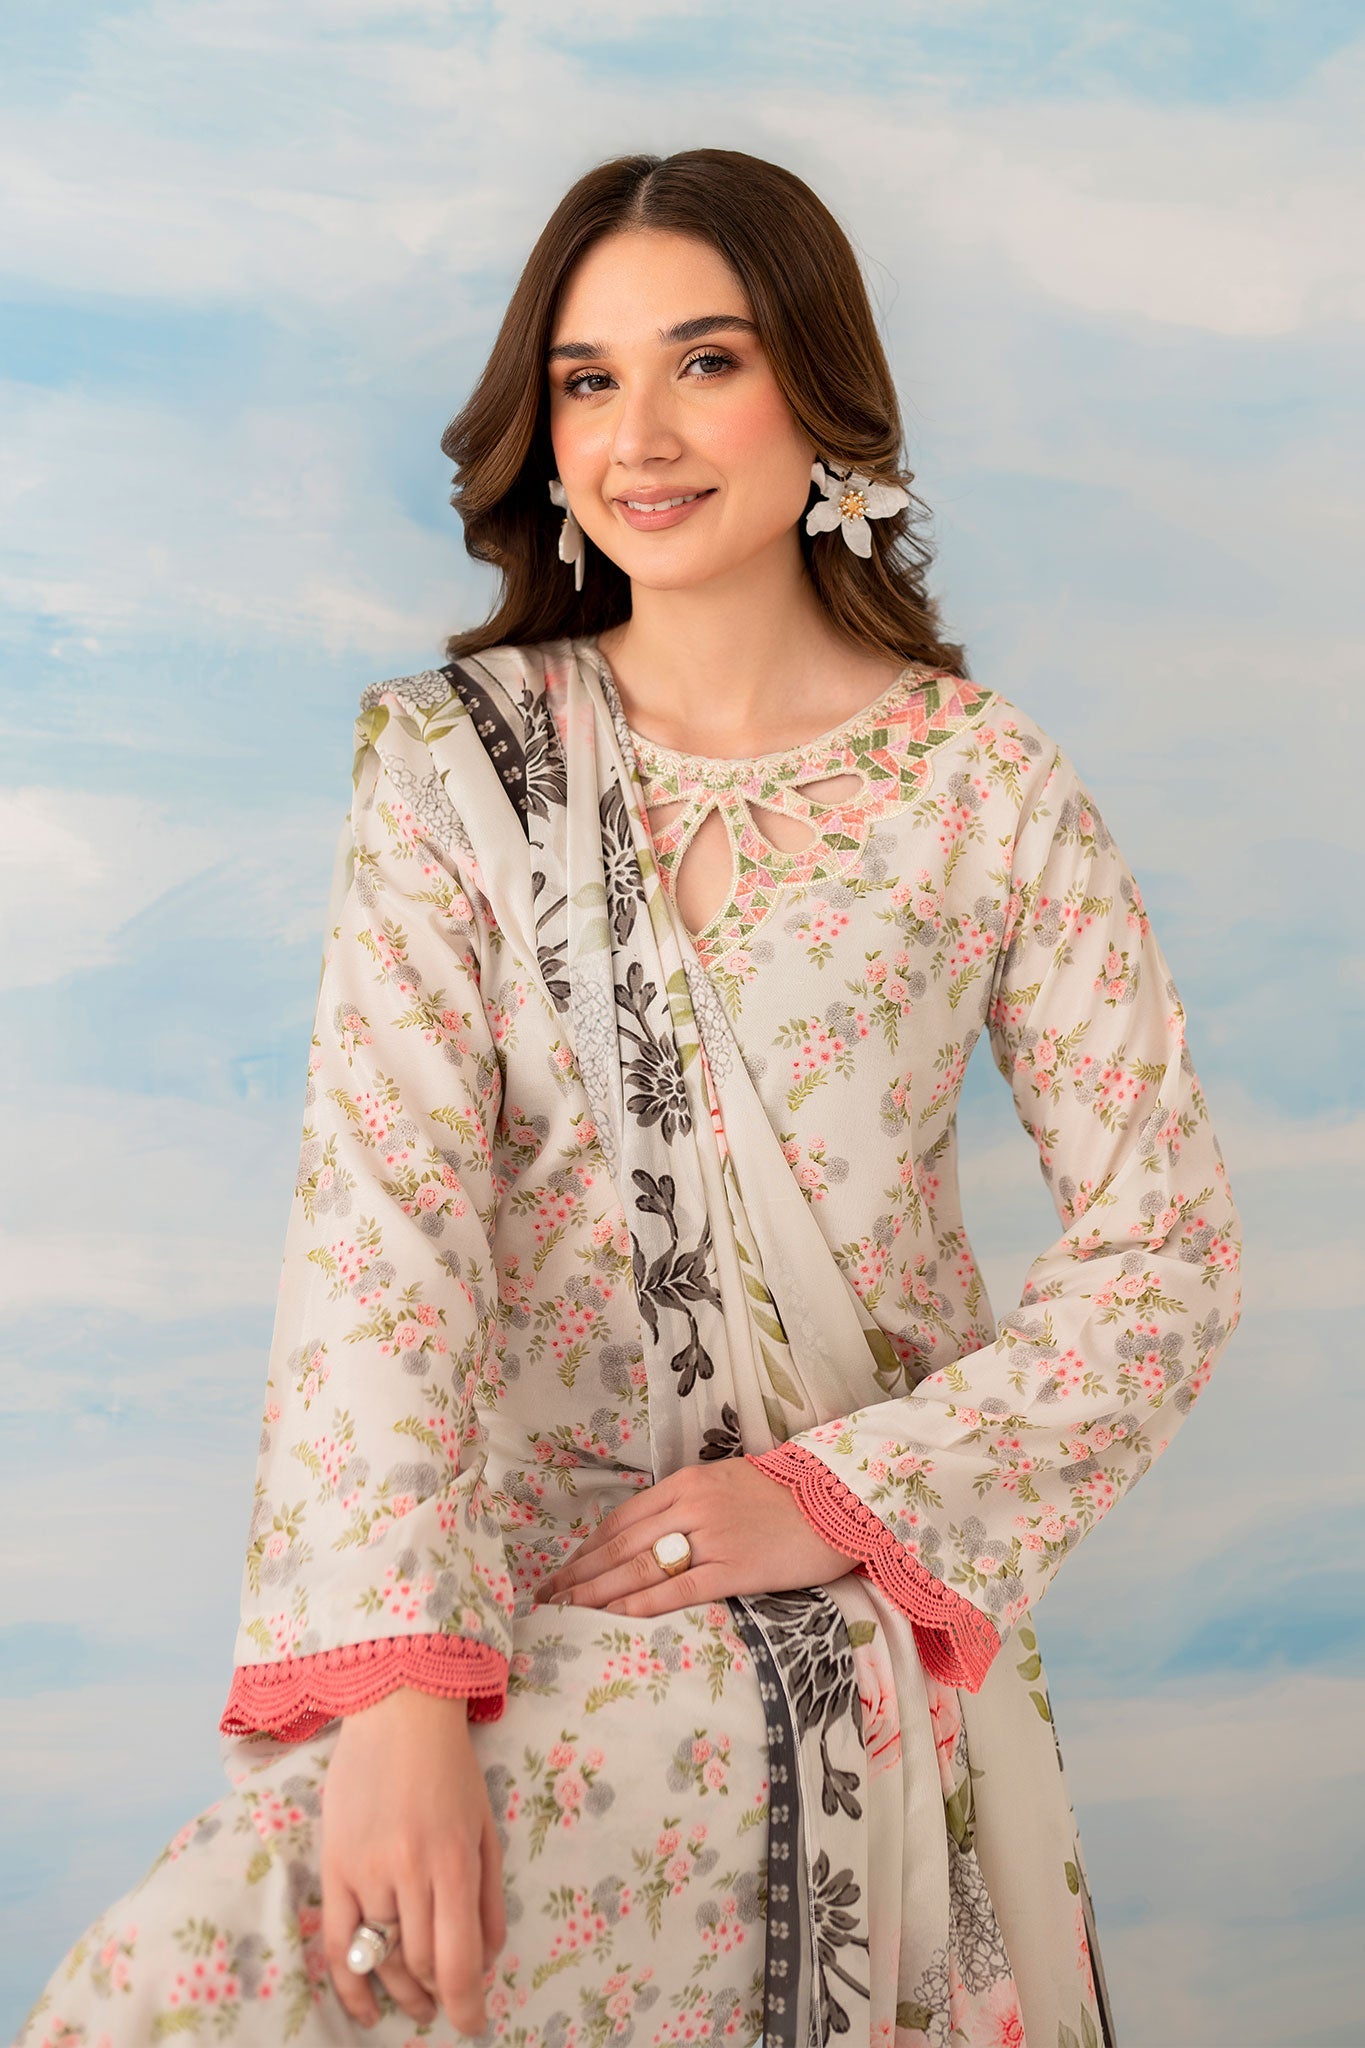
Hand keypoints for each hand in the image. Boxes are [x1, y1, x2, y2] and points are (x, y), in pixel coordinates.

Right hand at [320, 1687, 504, 2033]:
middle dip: (438, 1995)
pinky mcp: (334, 1865)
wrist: (397, 1711)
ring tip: (416, 2006)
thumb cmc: (451, 1769)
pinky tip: (365, 2008)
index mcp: (455, 1861)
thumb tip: (488, 1961)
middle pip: (421, 1962)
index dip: (467, 2005)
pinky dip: (351, 1984)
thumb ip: (488, 1898)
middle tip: (446, 2008)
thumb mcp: (487, 1828)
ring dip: (402, 1990)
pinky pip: (337, 1942)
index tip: (473, 2025)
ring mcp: (367, 1869)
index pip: (458, 1959)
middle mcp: (410, 1872)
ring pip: (382, 1956)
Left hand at [531, 1457, 858, 1617]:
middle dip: (577, 1575)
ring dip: (595, 1593)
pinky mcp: (735, 1569)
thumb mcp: (728, 1484)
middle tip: (544, 1599)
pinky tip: (612, 1617)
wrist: (841, 1500)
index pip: (621, 1520)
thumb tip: (651, 1536)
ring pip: (638, 1568)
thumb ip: (689, 1506)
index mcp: (687, 1484)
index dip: (586, 1550)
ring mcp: (712, 1537)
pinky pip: (677, 1589)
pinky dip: (639, 1604)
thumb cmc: (787, 1497)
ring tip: (563, 1613)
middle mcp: (691, 1507)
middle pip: (620, 1546)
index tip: (561, 1572)